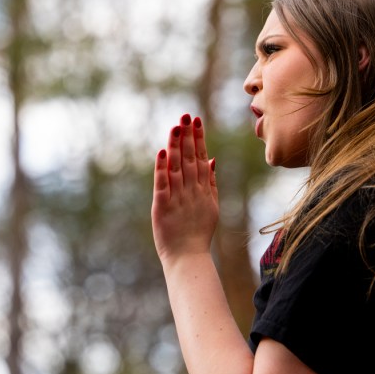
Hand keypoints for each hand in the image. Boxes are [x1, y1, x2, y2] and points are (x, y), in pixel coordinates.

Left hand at [151, 113, 217, 265]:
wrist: (189, 257)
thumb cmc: (198, 234)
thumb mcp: (210, 206)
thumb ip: (210, 182)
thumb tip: (212, 159)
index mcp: (204, 190)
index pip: (201, 159)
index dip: (198, 139)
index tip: (196, 121)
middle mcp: (192, 191)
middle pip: (190, 159)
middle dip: (188, 136)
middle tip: (186, 116)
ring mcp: (178, 198)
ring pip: (177, 168)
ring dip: (176, 146)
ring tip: (176, 127)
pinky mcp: (163, 207)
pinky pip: (163, 184)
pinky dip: (162, 168)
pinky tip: (163, 152)